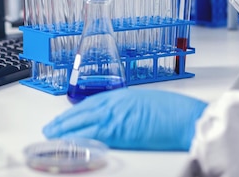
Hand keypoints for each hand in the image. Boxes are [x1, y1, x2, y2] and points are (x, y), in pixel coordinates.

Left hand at [42, 88, 207, 150]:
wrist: (187, 117)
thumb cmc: (175, 111)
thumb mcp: (147, 102)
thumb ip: (128, 108)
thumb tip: (118, 118)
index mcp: (123, 94)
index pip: (91, 103)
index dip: (75, 111)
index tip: (65, 118)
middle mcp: (116, 102)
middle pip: (82, 112)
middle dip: (65, 121)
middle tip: (50, 129)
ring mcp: (117, 116)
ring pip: (83, 123)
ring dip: (65, 130)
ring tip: (52, 136)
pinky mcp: (120, 131)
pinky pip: (93, 136)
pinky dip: (79, 140)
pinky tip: (69, 144)